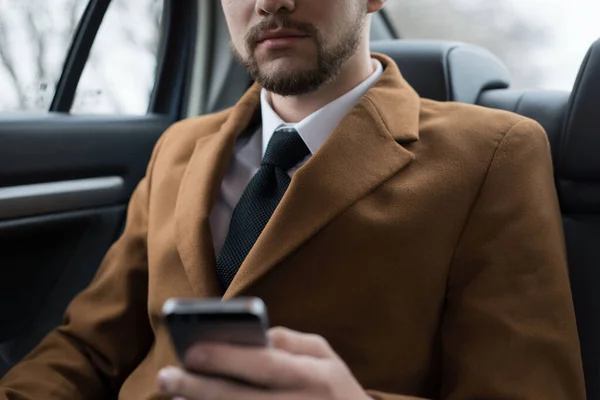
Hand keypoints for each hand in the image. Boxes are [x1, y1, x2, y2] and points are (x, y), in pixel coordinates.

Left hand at [158, 326, 371, 399]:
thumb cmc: (336, 390)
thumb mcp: (327, 359)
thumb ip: (291, 343)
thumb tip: (252, 335)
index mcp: (315, 377)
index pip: (265, 364)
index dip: (227, 357)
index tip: (192, 351)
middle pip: (240, 399)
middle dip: (199, 388)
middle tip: (166, 378)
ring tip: (177, 397)